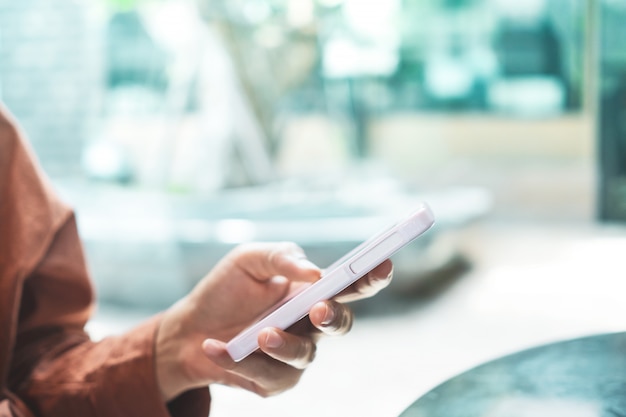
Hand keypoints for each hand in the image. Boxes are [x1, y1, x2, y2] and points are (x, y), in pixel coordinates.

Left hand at [156, 242, 392, 399]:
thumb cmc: (225, 291)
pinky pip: (268, 375)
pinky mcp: (275, 381)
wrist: (188, 328)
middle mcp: (309, 323)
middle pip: (341, 324)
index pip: (349, 284)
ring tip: (261, 335)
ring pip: (305, 355)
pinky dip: (239, 361)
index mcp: (311, 291)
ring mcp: (294, 353)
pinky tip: (215, 347)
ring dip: (285, 345)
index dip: (371, 277)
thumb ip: (282, 256)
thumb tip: (314, 271)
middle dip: (334, 317)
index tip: (383, 265)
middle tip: (318, 310)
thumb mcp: (248, 259)